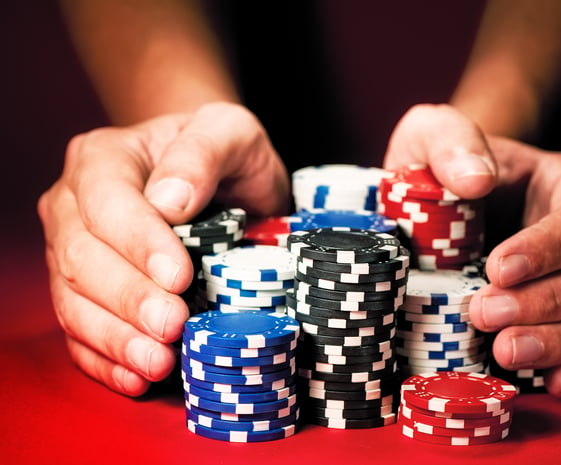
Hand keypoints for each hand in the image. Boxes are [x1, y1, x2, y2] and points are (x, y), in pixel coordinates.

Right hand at [38, 102, 288, 395]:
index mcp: (103, 158)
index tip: (178, 276)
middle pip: (82, 258)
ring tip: (158, 362)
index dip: (138, 243)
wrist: (217, 175)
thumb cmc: (224, 152)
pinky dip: (106, 359)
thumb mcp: (231, 132)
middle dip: (129, 298)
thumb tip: (170, 201)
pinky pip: (80, 331)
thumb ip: (203, 152)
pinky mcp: (85, 292)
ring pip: (74, 301)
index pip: (107, 203)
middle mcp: (74, 205)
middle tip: (173, 326)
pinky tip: (136, 376)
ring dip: (116, 338)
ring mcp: (72, 251)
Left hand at [384, 104, 560, 397]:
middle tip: (485, 312)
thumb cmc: (442, 167)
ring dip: (560, 342)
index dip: (551, 248)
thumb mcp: (432, 135)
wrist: (439, 203)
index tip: (499, 268)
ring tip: (503, 349)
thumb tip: (475, 179)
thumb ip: (450, 140)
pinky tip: (548, 381)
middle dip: (548, 302)